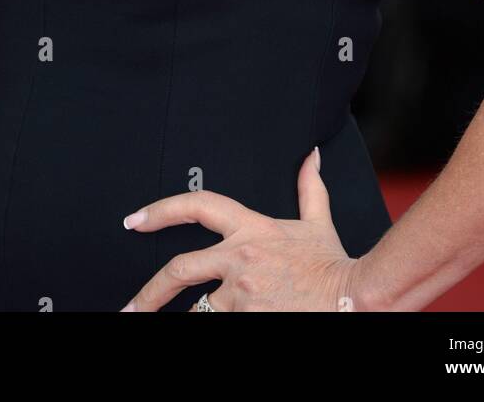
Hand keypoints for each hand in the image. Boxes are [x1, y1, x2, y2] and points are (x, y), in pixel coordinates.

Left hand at [119, 148, 364, 311]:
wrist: (352, 300)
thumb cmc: (332, 266)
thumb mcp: (318, 222)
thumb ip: (309, 187)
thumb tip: (310, 156)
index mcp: (251, 228)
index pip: (198, 205)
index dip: (161, 209)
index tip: (135, 219)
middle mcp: (239, 259)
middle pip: (178, 270)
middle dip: (148, 294)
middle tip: (130, 308)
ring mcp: (240, 294)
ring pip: (196, 310)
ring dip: (183, 318)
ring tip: (161, 324)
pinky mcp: (246, 320)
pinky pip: (216, 326)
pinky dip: (207, 325)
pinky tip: (198, 326)